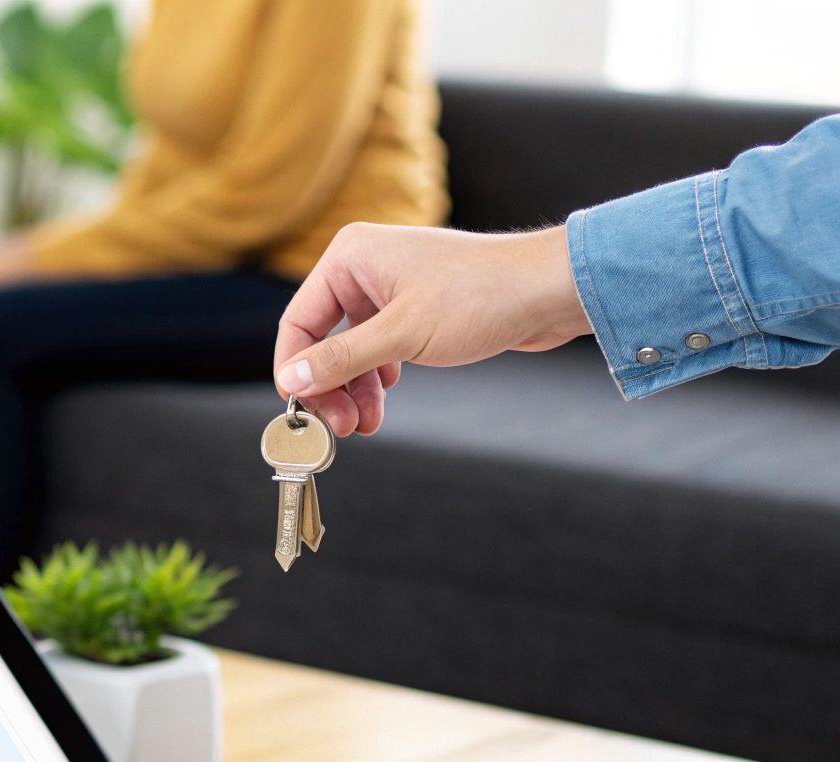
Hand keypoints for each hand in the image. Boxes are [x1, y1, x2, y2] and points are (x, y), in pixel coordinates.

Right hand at [272, 223, 591, 435]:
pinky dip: (377, 377)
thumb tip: (292, 379)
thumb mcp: (400, 335)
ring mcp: (390, 286)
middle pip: (324, 337)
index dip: (296, 370)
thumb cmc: (480, 297)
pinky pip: (379, 346)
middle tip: (341, 426)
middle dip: (331, 386)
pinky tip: (383, 399)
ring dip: (355, 388)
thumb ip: (341, 359)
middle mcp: (365, 266)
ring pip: (352, 347)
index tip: (303, 411)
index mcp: (350, 257)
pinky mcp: (414, 306)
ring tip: (366, 424)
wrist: (547, 291)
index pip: (299, 321)